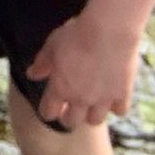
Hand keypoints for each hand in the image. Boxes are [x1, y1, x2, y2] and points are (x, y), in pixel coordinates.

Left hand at [24, 8, 140, 129]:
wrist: (108, 32)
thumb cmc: (76, 35)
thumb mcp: (52, 46)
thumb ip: (42, 64)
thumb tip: (31, 75)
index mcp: (60, 88)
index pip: (49, 112)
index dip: (47, 112)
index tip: (48, 110)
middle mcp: (80, 98)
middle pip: (72, 122)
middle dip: (68, 118)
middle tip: (69, 112)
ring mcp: (102, 99)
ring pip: (95, 120)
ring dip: (91, 115)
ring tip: (90, 106)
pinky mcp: (122, 94)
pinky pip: (119, 111)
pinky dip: (116, 107)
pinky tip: (112, 98)